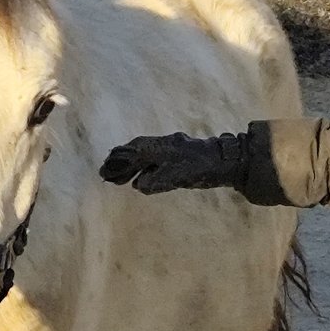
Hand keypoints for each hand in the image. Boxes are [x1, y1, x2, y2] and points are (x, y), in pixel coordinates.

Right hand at [99, 132, 247, 194]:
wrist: (225, 159)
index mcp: (158, 148)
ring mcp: (170, 149)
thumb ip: (154, 181)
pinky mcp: (179, 156)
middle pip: (136, 152)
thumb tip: (139, 185)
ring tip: (120, 178)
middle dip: (121, 164)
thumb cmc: (200, 168)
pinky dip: (143, 167)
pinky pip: (154, 160)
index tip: (104, 172)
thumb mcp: (175, 177)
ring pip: (145, 156)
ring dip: (131, 166)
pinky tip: (142, 177)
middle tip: (106, 176)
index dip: (117, 162)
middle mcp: (162, 145)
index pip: (131, 152)